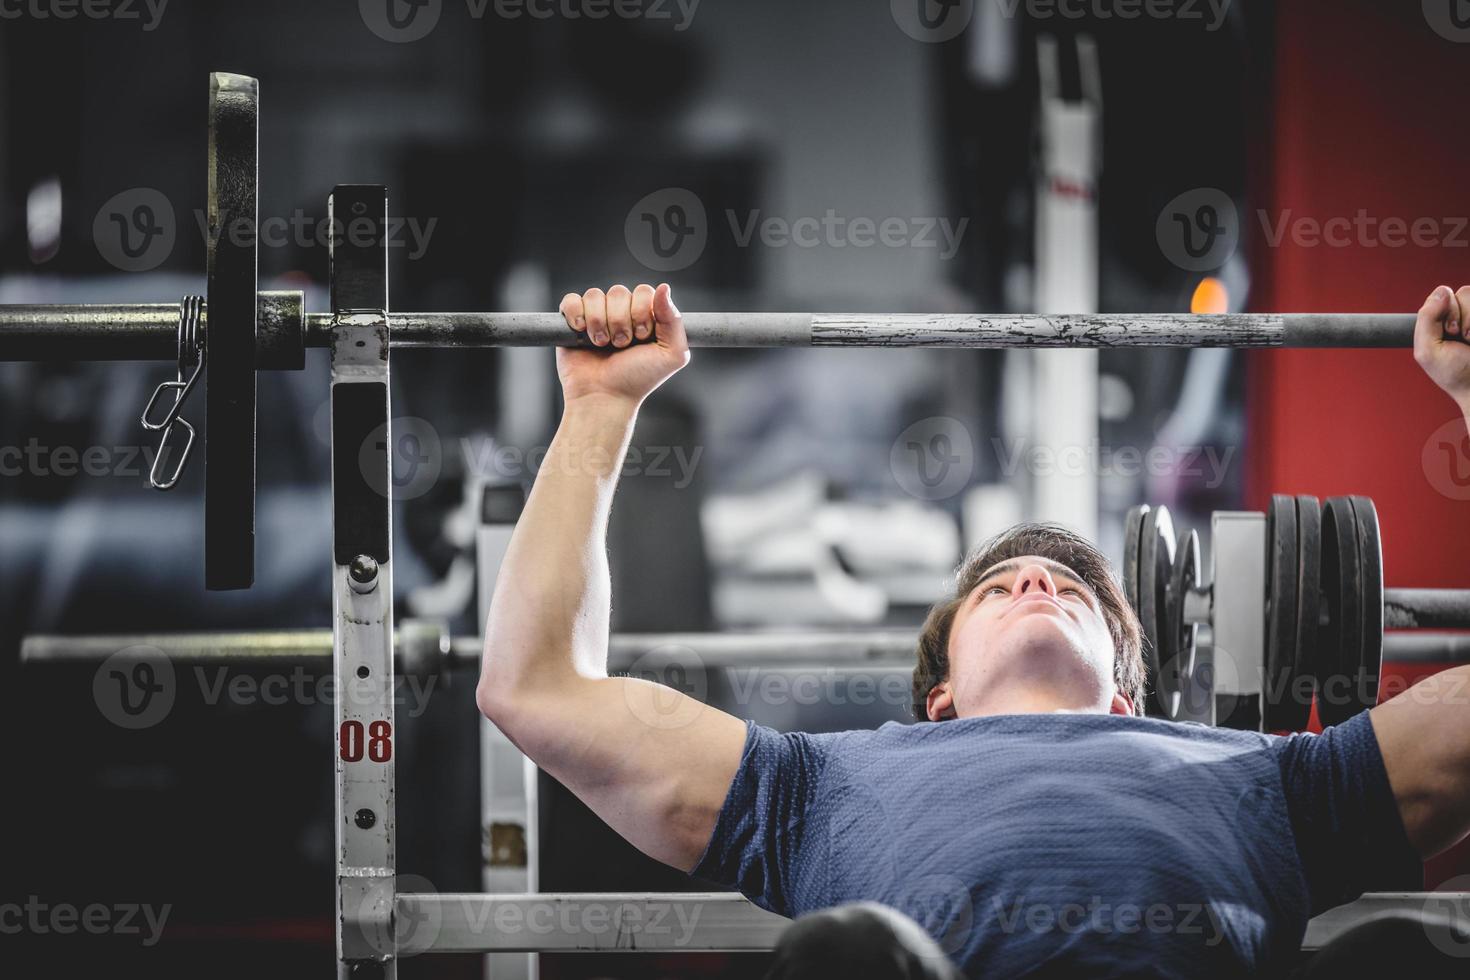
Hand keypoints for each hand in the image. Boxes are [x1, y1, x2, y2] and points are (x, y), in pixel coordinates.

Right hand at [556, 283, 690, 405]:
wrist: (604, 397)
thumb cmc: (638, 379)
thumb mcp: (671, 354)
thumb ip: (674, 320)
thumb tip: (664, 287)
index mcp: (645, 316)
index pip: (643, 292)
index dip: (641, 311)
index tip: (642, 337)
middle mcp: (620, 313)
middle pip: (619, 292)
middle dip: (620, 321)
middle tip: (621, 345)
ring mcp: (596, 316)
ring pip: (595, 295)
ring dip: (599, 323)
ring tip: (602, 345)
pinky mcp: (572, 322)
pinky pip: (571, 301)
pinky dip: (576, 314)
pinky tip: (581, 333)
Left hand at [1414, 285, 1469, 413]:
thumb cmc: (1455, 374)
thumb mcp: (1428, 350)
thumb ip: (1427, 318)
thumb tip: (1442, 291)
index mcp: (1442, 320)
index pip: (1441, 294)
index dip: (1443, 310)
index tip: (1447, 332)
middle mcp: (1464, 315)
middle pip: (1462, 293)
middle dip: (1459, 316)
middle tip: (1460, 338)